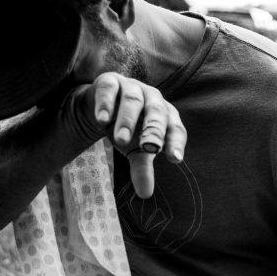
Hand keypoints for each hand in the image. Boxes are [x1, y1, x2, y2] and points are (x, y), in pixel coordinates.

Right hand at [70, 72, 186, 198]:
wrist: (100, 108)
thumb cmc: (128, 130)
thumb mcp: (135, 151)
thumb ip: (142, 169)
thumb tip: (146, 194)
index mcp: (166, 115)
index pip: (176, 128)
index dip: (176, 143)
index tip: (175, 159)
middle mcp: (153, 99)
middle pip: (158, 113)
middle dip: (153, 130)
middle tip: (148, 148)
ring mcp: (132, 87)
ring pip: (133, 101)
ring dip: (128, 120)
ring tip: (120, 140)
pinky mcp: (109, 81)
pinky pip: (109, 90)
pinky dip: (106, 104)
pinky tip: (101, 119)